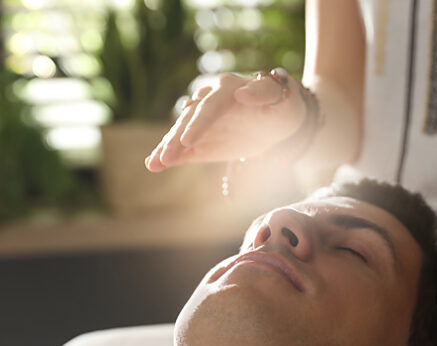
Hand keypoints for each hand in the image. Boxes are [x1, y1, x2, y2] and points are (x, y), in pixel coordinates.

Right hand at [145, 68, 306, 171]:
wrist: (278, 125)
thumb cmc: (282, 107)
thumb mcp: (281, 99)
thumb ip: (264, 93)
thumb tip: (241, 92)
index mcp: (225, 89)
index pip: (209, 107)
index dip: (198, 124)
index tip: (188, 140)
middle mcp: (207, 101)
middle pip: (188, 121)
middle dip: (176, 140)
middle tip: (166, 158)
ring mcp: (201, 122)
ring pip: (180, 134)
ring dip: (166, 149)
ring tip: (154, 164)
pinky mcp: (199, 140)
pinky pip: (182, 149)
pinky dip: (168, 156)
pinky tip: (154, 165)